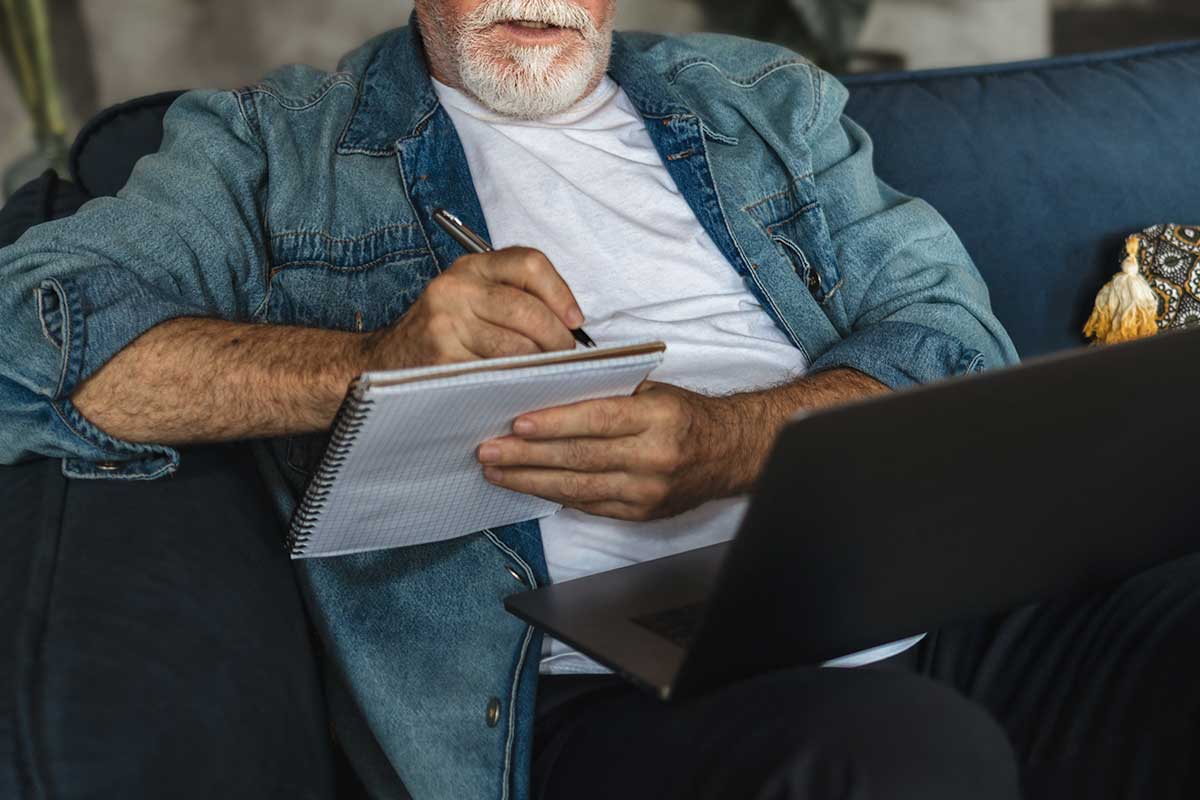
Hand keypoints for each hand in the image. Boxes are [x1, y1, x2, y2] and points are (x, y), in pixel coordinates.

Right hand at [361, 247, 583, 369]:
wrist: (382, 362)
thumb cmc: (440, 333)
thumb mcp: (471, 299)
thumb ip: (513, 297)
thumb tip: (569, 320)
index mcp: (471, 267)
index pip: (529, 263)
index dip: (561, 292)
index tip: (574, 320)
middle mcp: (457, 288)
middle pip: (527, 309)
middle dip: (557, 338)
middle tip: (566, 356)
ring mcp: (447, 323)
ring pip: (516, 346)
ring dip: (540, 364)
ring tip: (545, 372)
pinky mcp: (443, 358)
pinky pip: (496, 372)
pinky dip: (517, 382)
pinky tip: (521, 385)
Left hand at [476, 382, 741, 521]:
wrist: (729, 454)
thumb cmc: (684, 416)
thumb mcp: (654, 392)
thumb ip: (608, 394)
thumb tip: (549, 392)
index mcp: (657, 418)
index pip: (596, 420)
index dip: (554, 424)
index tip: (516, 424)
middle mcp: (653, 457)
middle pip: (579, 457)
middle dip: (527, 456)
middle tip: (488, 451)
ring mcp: (646, 491)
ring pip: (578, 487)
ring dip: (531, 480)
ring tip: (496, 472)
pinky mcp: (641, 513)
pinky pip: (590, 505)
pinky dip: (556, 495)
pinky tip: (529, 486)